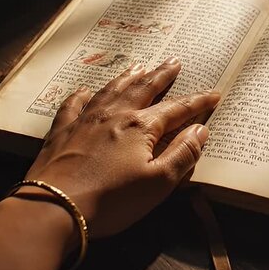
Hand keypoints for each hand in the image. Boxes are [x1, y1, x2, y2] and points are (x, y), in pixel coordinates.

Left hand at [22, 57, 219, 237]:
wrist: (54, 208)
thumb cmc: (111, 200)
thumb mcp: (158, 183)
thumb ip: (183, 154)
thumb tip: (201, 129)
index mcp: (141, 127)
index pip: (177, 109)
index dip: (198, 101)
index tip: (214, 93)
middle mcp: (114, 115)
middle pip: (143, 89)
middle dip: (162, 75)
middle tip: (174, 61)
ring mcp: (85, 121)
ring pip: (111, 90)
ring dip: (128, 77)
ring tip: (139, 66)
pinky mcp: (62, 132)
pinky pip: (73, 105)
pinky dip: (82, 95)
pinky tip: (85, 90)